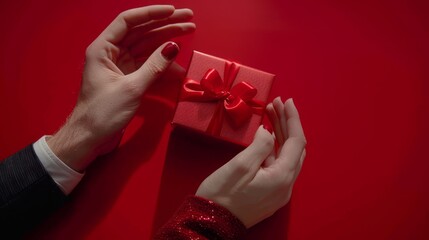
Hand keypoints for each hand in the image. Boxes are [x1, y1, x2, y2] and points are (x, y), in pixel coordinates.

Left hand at [47, 5, 194, 171]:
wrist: (90, 138)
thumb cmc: (103, 112)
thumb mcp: (131, 88)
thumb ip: (154, 66)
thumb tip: (173, 46)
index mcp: (103, 48)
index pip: (128, 21)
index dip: (151, 14)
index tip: (173, 12)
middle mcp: (111, 52)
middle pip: (141, 31)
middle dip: (165, 25)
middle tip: (188, 19)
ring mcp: (120, 65)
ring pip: (146, 46)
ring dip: (166, 40)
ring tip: (188, 32)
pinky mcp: (128, 78)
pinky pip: (147, 64)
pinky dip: (162, 62)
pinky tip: (178, 61)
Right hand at [196, 97, 306, 227]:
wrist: (212, 224)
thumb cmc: (222, 194)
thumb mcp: (240, 166)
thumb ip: (259, 145)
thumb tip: (268, 131)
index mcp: (282, 177)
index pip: (296, 142)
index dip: (292, 119)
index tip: (286, 100)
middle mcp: (286, 185)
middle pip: (294, 148)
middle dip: (287, 124)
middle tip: (275, 104)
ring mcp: (279, 191)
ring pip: (286, 156)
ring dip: (281, 134)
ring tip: (271, 114)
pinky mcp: (270, 194)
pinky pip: (279, 166)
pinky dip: (274, 148)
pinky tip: (266, 137)